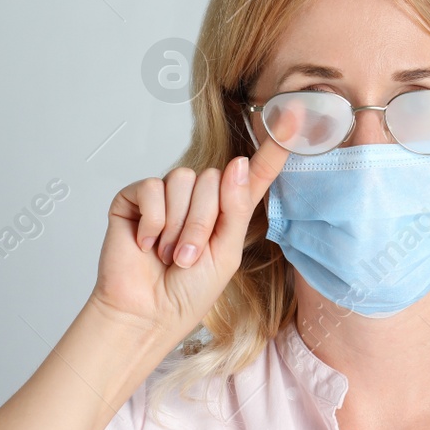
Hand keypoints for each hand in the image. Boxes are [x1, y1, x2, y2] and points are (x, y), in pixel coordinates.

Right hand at [91, 129, 290, 340]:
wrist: (146, 313)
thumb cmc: (187, 293)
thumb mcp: (225, 253)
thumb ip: (235, 209)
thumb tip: (238, 164)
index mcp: (226, 211)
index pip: (253, 173)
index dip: (274, 146)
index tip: (295, 115)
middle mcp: (197, 197)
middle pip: (211, 178)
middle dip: (201, 222)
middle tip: (187, 257)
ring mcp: (165, 196)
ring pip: (183, 180)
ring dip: (177, 226)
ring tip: (168, 254)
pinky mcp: (134, 198)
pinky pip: (152, 188)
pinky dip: (153, 222)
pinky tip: (146, 244)